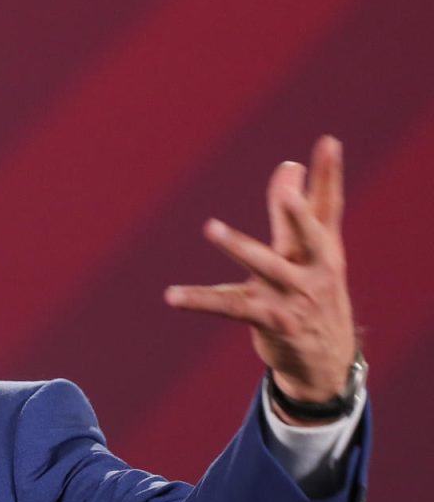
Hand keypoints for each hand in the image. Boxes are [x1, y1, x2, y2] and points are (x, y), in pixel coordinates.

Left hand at [164, 135, 356, 422]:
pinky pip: (230, 306)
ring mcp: (293, 296)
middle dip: (296, 213)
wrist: (325, 360)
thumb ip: (295, 210)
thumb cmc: (314, 292)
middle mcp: (314, 269)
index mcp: (324, 248)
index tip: (327, 142)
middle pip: (305, 235)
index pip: (328, 206)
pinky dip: (200, 300)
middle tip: (286, 193)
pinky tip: (172, 296)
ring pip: (264, 266)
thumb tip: (289, 164)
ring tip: (211, 227)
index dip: (328, 174)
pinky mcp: (270, 320)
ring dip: (239, 246)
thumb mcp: (310, 253)